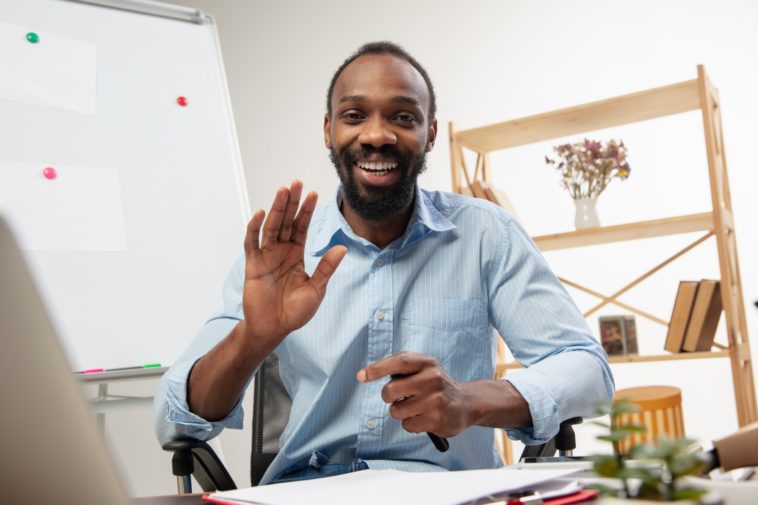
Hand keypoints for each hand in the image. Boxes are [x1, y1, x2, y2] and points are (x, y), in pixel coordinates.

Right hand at [242, 180, 346, 350]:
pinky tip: (261, 214)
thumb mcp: (316, 289)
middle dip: (291, 202)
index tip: (313, 193)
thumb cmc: (294, 311)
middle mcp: (281, 252)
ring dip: (276, 209)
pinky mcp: (253, 265)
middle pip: (286, 222)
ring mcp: (266, 257)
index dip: (306, 211)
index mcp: (296, 255)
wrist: (274, 329)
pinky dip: (254, 229)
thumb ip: (326, 268)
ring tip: (282, 191)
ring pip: (271, 227)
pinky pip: (252, 244)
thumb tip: (342, 248)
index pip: (302, 227)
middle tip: (296, 183)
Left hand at [357, 352, 472, 437]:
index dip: (377, 369)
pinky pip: (407, 425)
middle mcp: (433, 379)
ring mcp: (435, 400)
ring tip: (415, 407)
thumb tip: (365, 373)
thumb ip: (399, 365)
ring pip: (396, 411)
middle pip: (390, 391)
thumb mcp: (424, 367)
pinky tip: (424, 417)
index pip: (399, 361)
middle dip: (389, 397)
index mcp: (427, 363)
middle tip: (399, 396)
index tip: (361, 376)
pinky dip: (411, 423)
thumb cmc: (437, 384)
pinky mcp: (437, 420)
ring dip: (401, 412)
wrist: (466, 403)